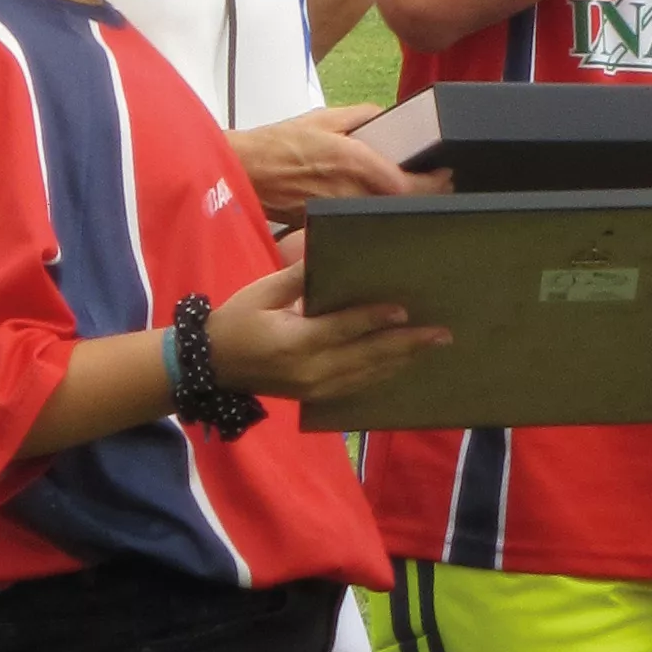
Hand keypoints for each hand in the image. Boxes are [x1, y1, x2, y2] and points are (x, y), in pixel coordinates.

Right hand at [206, 261, 448, 399]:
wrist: (210, 366)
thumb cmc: (235, 322)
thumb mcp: (262, 292)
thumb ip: (297, 278)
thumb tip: (326, 255)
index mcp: (296, 342)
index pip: (345, 329)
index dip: (376, 319)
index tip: (405, 309)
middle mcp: (311, 370)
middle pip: (368, 356)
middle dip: (407, 344)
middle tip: (441, 334)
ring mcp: (316, 388)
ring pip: (368, 374)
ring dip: (402, 360)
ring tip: (432, 346)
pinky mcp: (317, 396)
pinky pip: (358, 386)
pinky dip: (383, 374)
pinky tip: (402, 363)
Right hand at [235, 112, 456, 225]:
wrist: (245, 171)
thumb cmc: (280, 143)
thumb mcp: (323, 118)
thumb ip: (359, 115)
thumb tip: (385, 114)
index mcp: (351, 160)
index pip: (404, 182)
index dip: (431, 183)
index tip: (445, 174)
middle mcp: (348, 190)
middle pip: (400, 203)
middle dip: (425, 196)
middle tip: (440, 186)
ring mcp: (338, 211)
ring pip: (383, 214)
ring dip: (403, 206)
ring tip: (417, 194)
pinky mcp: (326, 223)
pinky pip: (361, 222)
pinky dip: (377, 214)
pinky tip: (383, 206)